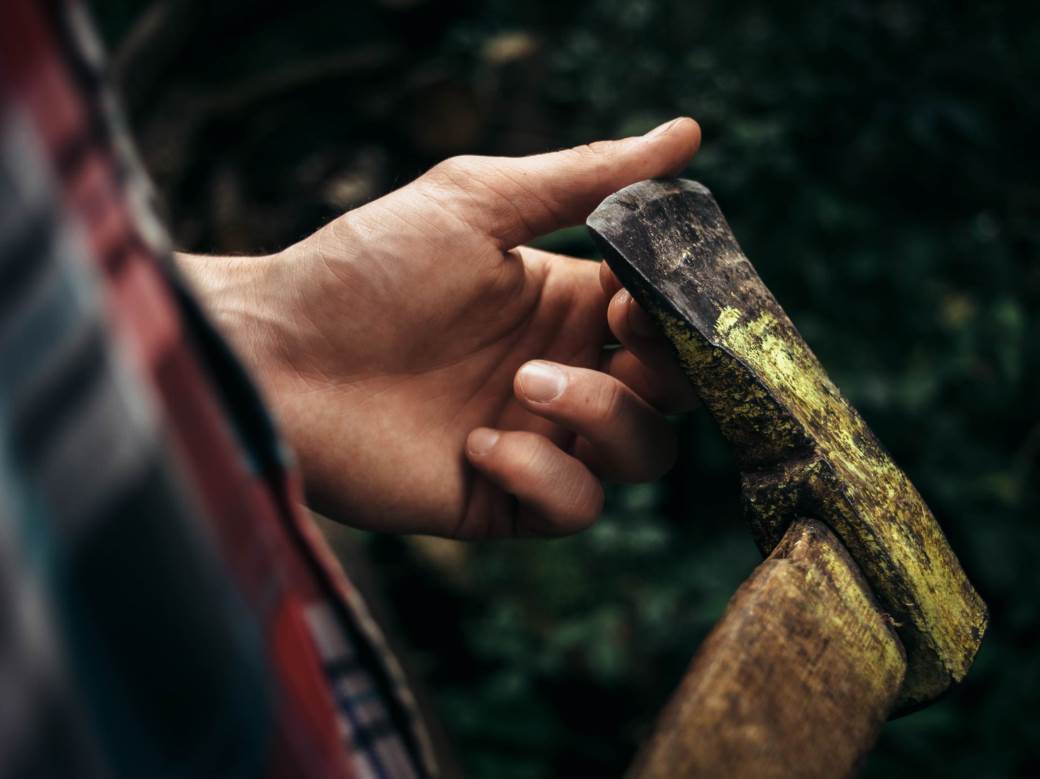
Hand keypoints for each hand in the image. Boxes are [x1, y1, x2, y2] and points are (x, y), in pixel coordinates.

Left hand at [178, 118, 700, 537]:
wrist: (276, 354)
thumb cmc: (366, 269)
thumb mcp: (477, 202)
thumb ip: (583, 178)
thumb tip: (689, 134)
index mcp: (564, 305)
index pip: (665, 320)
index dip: (675, 312)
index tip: (635, 291)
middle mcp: (562, 373)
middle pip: (673, 394)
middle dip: (667, 370)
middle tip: (613, 333)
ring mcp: (536, 439)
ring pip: (639, 454)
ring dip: (603, 415)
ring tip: (525, 381)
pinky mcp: (502, 499)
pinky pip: (574, 507)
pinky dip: (545, 475)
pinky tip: (477, 443)